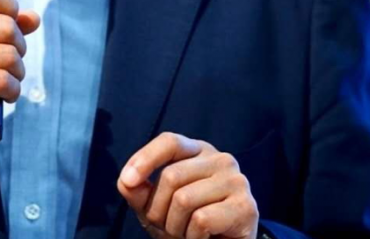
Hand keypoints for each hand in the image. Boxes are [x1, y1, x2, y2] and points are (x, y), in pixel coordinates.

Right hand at [0, 0, 39, 171]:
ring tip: (9, 76)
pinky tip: (5, 93)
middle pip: (5, 25)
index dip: (8, 4)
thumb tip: (33, 18)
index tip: (10, 21)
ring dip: (17, 69)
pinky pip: (2, 80)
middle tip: (12, 57)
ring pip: (8, 54)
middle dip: (19, 43)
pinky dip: (12, 89)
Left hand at [117, 132, 258, 238]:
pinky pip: (202, 220)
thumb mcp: (156, 206)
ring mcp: (236, 181)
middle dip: (158, 210)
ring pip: (184, 200)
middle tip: (166, 227)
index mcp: (197, 151)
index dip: (145, 158)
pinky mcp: (246, 207)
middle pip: (171, 176)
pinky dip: (193, 237)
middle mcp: (220, 159)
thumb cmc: (188, 224)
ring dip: (175, 227)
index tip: (127, 180)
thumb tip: (126, 181)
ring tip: (185, 234)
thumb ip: (139, 191)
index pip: (169, 142)